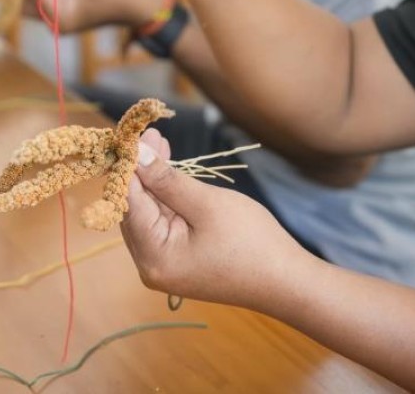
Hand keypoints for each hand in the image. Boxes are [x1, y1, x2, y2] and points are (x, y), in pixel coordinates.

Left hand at [121, 128, 310, 314]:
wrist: (286, 280)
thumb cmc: (251, 242)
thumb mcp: (206, 204)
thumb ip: (166, 180)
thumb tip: (136, 153)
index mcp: (154, 257)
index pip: (128, 203)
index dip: (129, 167)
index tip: (132, 135)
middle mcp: (150, 265)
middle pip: (134, 209)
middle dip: (141, 171)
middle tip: (150, 135)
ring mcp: (163, 264)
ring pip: (148, 213)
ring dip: (153, 180)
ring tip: (158, 143)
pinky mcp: (177, 258)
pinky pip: (162, 222)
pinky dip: (165, 196)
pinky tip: (168, 169)